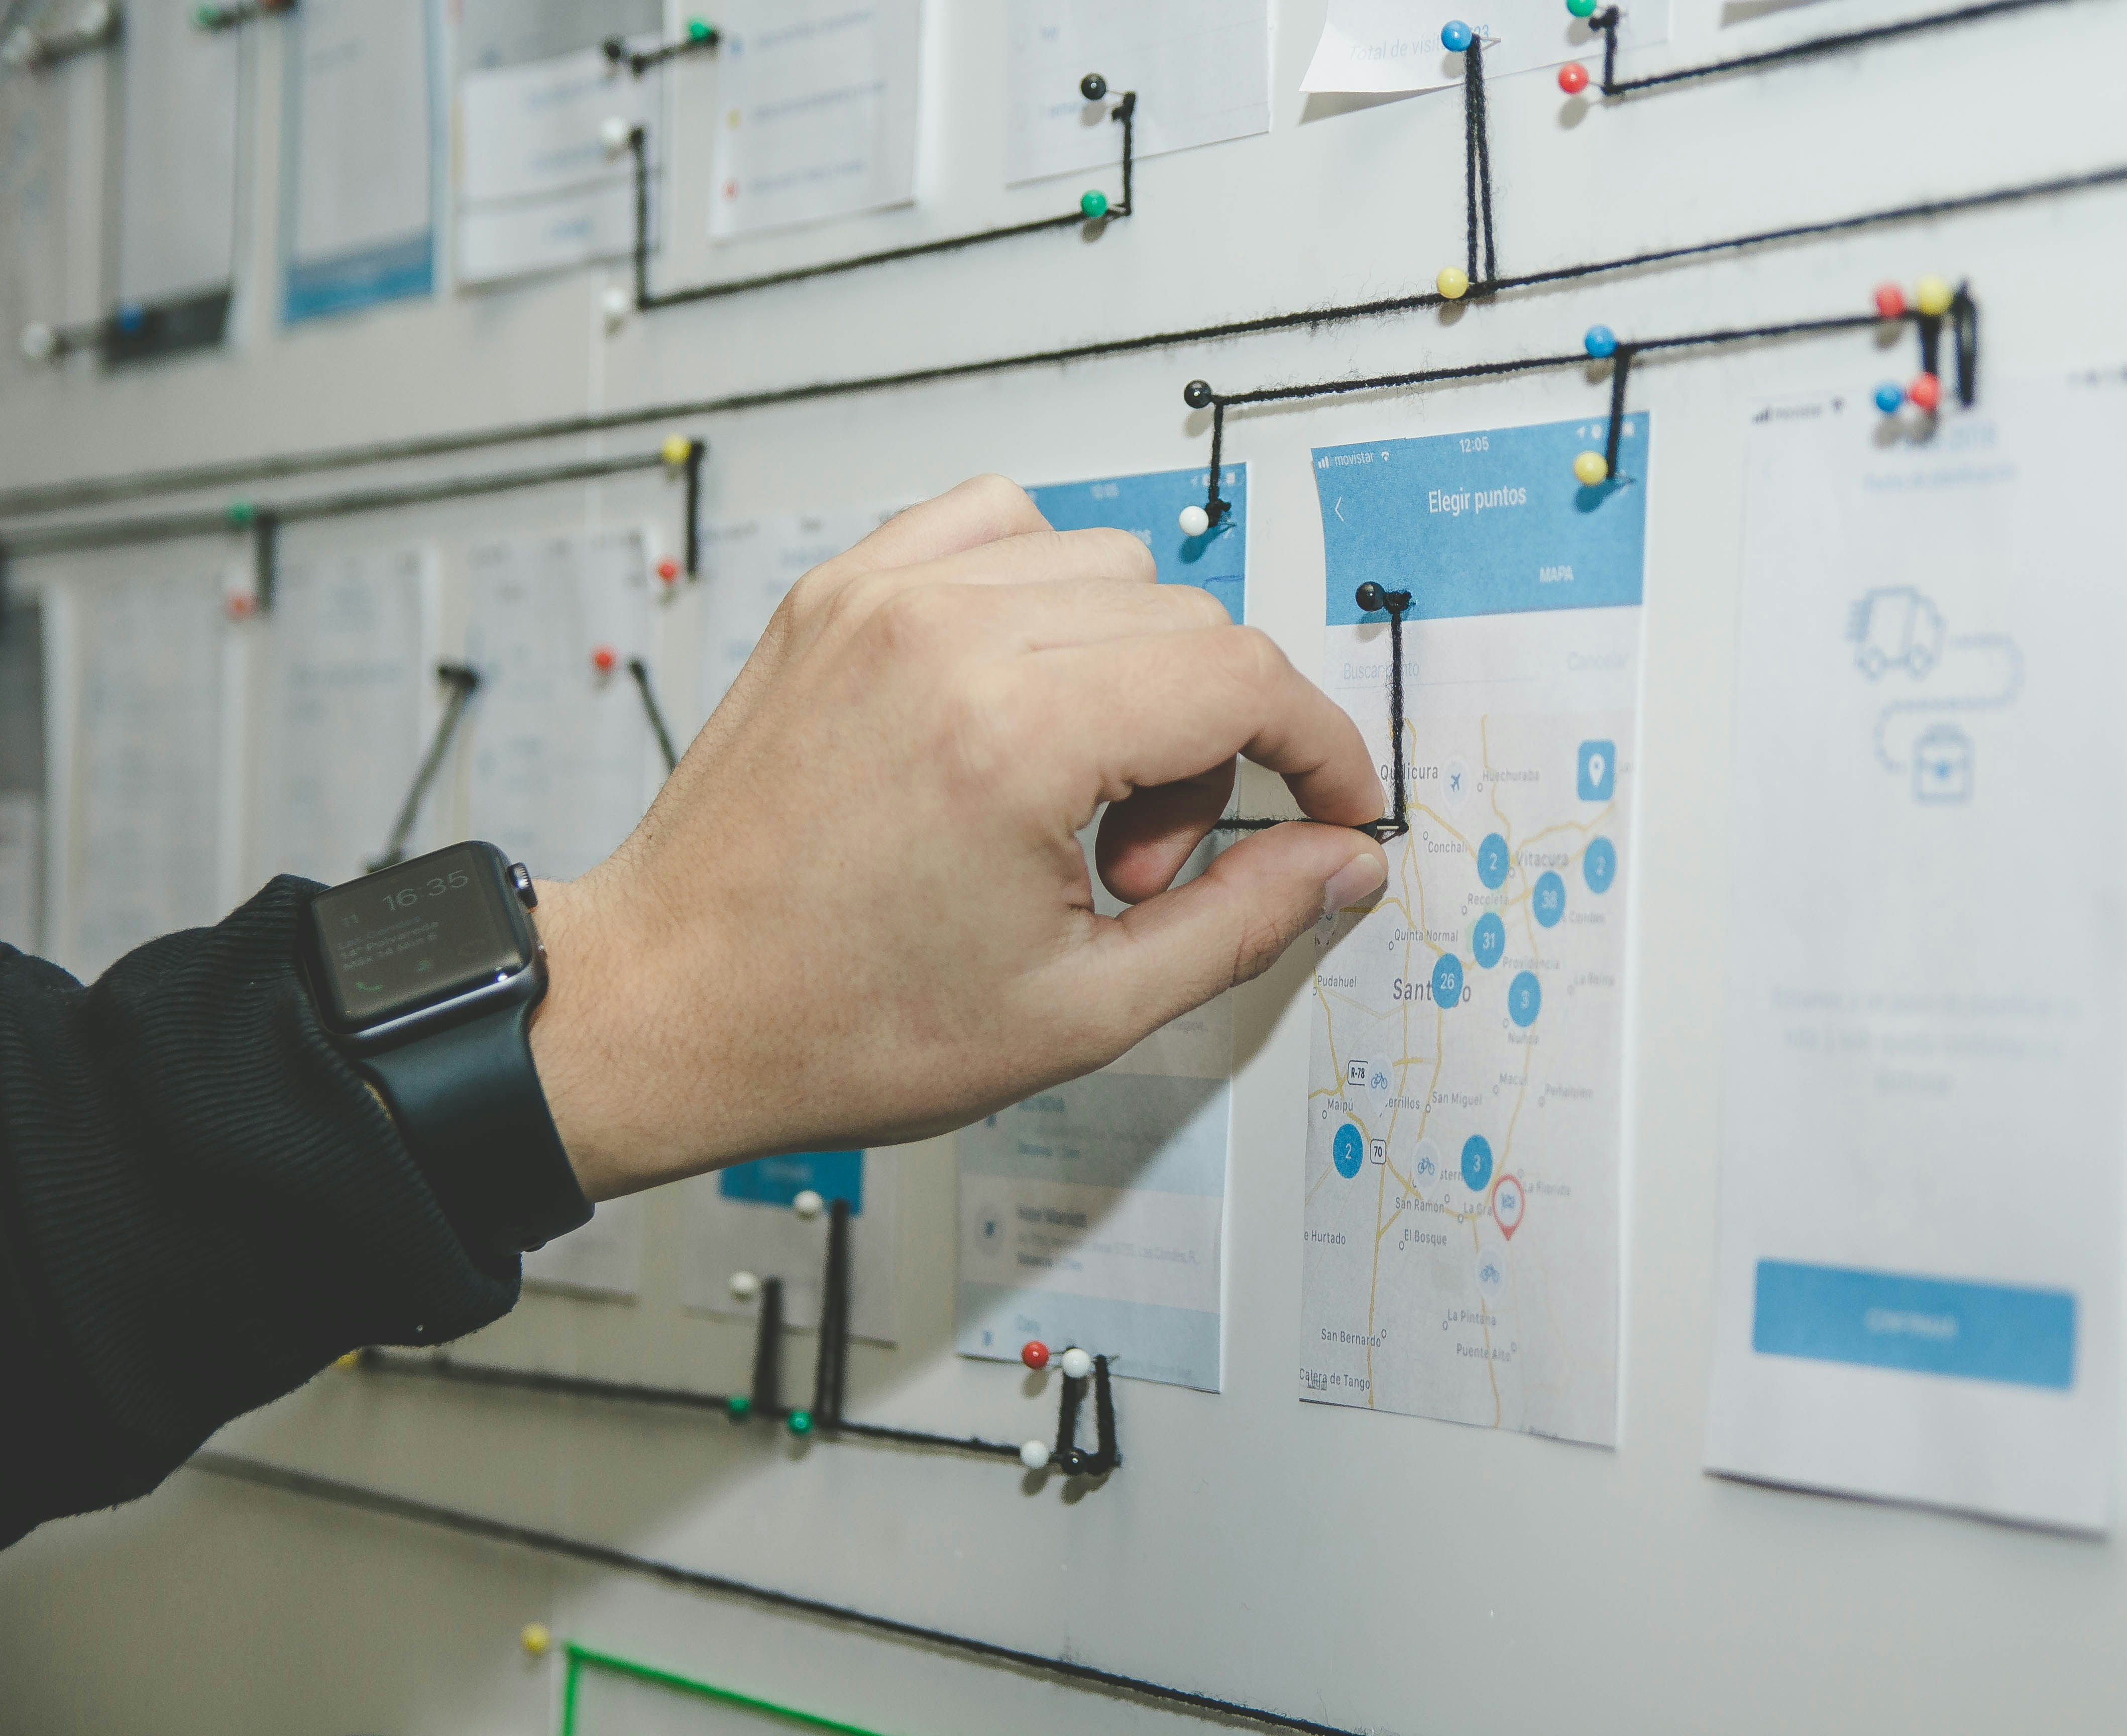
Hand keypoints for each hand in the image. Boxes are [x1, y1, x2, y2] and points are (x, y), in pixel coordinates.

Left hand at [527, 476, 1389, 1200]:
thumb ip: (1240, 922)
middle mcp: (944, 635)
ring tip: (1070, 798)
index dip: (1321, 748)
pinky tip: (1020, 699)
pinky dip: (1043, 594)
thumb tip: (1339, 858)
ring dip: (1134, 671)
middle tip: (1138, 868)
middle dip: (1213, 746)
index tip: (1334, 806)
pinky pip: (997, 525)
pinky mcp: (837, 593)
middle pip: (1188, 623)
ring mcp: (880, 598)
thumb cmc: (836, 1023)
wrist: (664, 1008)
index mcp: (1009, 737)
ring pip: (1108, 565)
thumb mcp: (1080, 1012)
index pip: (1243, 678)